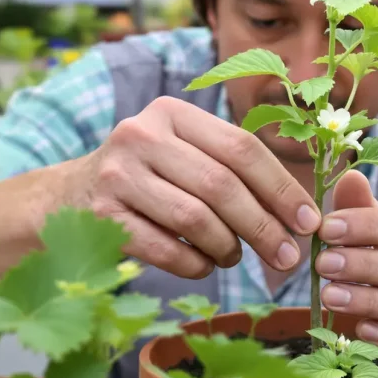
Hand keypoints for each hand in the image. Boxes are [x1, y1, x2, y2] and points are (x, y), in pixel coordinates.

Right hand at [69, 96, 321, 277]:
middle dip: (264, 227)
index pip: (241, 148)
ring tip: (235, 258)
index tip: (309, 222)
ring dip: (228, 248)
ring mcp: (117, 175)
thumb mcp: (184, 154)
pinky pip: (166, 250)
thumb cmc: (150, 179)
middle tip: (288, 258)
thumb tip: (302, 215)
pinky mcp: (101, 216)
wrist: (68, 198)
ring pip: (195, 219)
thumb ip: (234, 169)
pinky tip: (203, 264)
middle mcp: (141, 135)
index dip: (282, 188)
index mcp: (172, 113)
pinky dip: (196, 265)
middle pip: (221, 185)